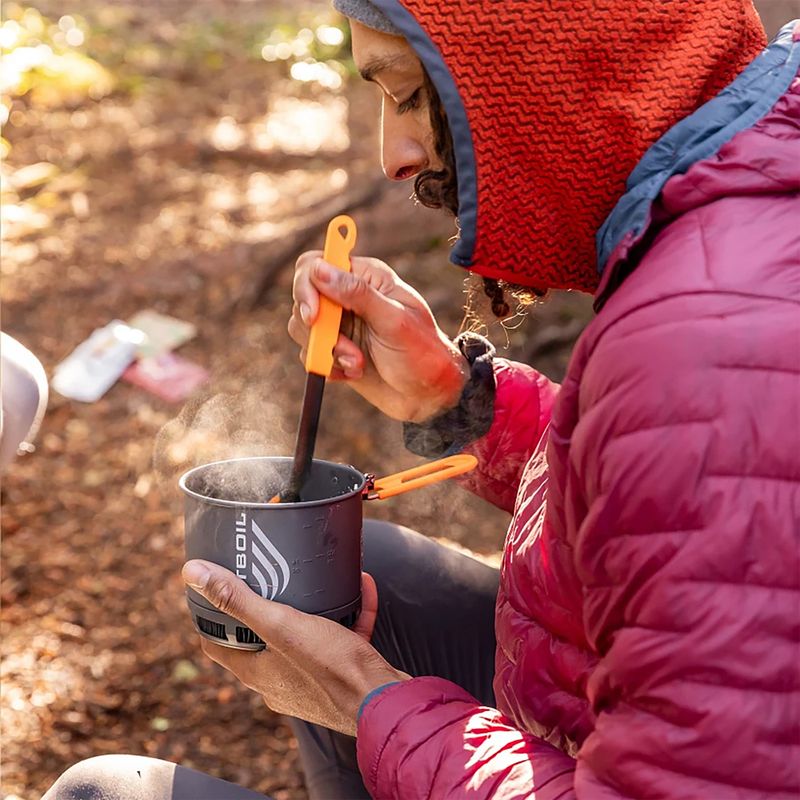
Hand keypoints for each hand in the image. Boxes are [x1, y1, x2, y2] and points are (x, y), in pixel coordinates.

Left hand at [183, 560, 407, 735]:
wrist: (383, 701)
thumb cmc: (331, 668)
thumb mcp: (281, 625)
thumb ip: (238, 600)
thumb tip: (192, 573)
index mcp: (257, 672)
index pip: (217, 645)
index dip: (212, 618)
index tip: (217, 588)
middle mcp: (280, 680)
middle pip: (260, 640)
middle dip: (264, 607)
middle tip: (268, 575)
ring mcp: (312, 679)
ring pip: (303, 638)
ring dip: (308, 609)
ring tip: (314, 580)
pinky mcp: (342, 674)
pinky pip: (341, 636)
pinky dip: (348, 613)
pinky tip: (360, 586)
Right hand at [288, 251, 466, 421]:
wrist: (427, 394)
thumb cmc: (421, 352)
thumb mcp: (394, 320)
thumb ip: (357, 294)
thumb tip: (319, 270)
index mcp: (365, 277)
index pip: (315, 264)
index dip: (306, 286)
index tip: (313, 316)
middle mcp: (347, 296)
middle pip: (303, 299)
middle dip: (319, 329)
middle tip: (346, 351)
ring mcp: (340, 324)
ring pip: (302, 328)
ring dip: (327, 351)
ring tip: (358, 364)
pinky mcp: (334, 350)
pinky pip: (310, 354)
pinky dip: (328, 366)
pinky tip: (355, 372)